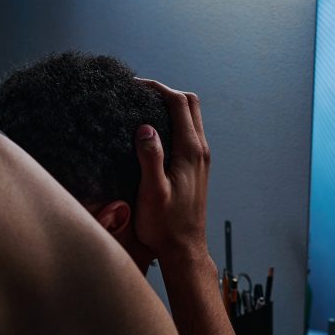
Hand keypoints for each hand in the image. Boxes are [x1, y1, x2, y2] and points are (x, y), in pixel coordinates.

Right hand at [133, 78, 210, 265]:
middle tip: (138, 92)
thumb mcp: (152, 192)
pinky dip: (172, 121)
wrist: (184, 249)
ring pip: (191, 118)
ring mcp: (201, 158)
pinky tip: (152, 131)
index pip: (179, 104)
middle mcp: (200, 150)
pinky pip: (188, 132)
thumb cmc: (165, 225)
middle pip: (190, 104)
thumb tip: (145, 127)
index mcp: (190, 151)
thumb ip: (150, 158)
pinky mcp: (196, 167)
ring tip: (141, 106)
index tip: (134, 85)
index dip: (157, 88)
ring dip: (170, 106)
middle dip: (165, 92)